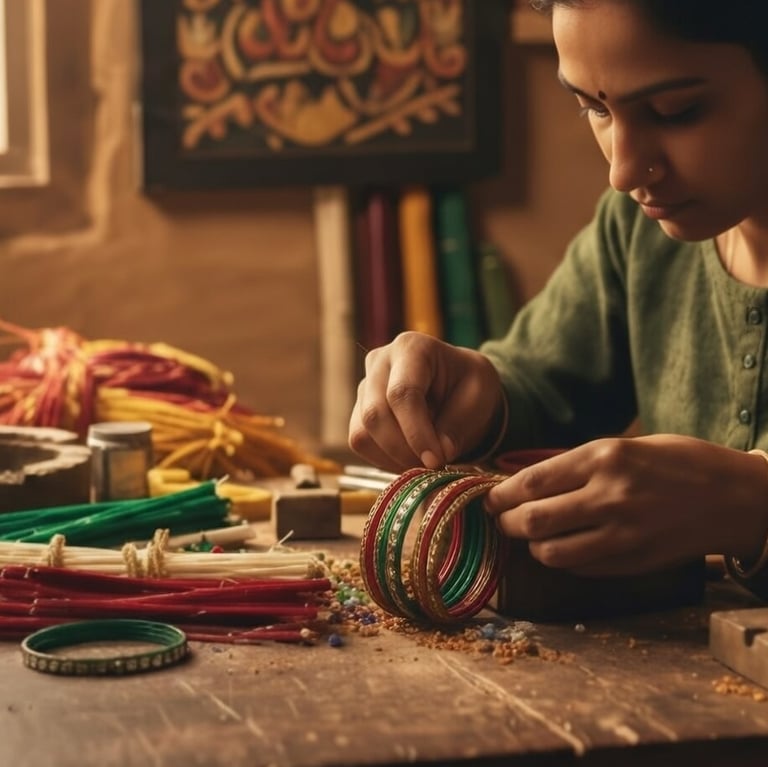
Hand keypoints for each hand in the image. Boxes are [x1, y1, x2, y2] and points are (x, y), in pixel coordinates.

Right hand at [348, 331, 504, 471]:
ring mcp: (364, 386)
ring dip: (394, 458)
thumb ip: (458, 424)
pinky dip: (384, 459)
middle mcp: (379, 362)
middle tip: (433, 466)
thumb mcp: (479, 396)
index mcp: (411, 347)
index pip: (402, 393)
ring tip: (425, 462)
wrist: (455, 386)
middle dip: (404, 450)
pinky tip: (410, 458)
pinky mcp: (358, 410)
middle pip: (375, 414)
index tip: (436, 460)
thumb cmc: (468, 384)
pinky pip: (360, 443)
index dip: (416, 432)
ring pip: (362, 433)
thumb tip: (438, 454)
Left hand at [484, 434, 767, 575]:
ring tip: (531, 535)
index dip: (500, 494)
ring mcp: (622, 534)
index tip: (489, 498)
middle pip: (531, 521)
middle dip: (505, 523)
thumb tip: (526, 484)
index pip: (531, 482)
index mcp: (603, 458)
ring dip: (532, 546)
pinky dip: (563, 559)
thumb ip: (576, 466)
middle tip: (500, 520)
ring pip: (550, 553)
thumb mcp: (623, 446)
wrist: (734, 497)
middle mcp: (608, 496)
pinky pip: (579, 568)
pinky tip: (565, 546)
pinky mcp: (633, 562)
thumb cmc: (677, 462)